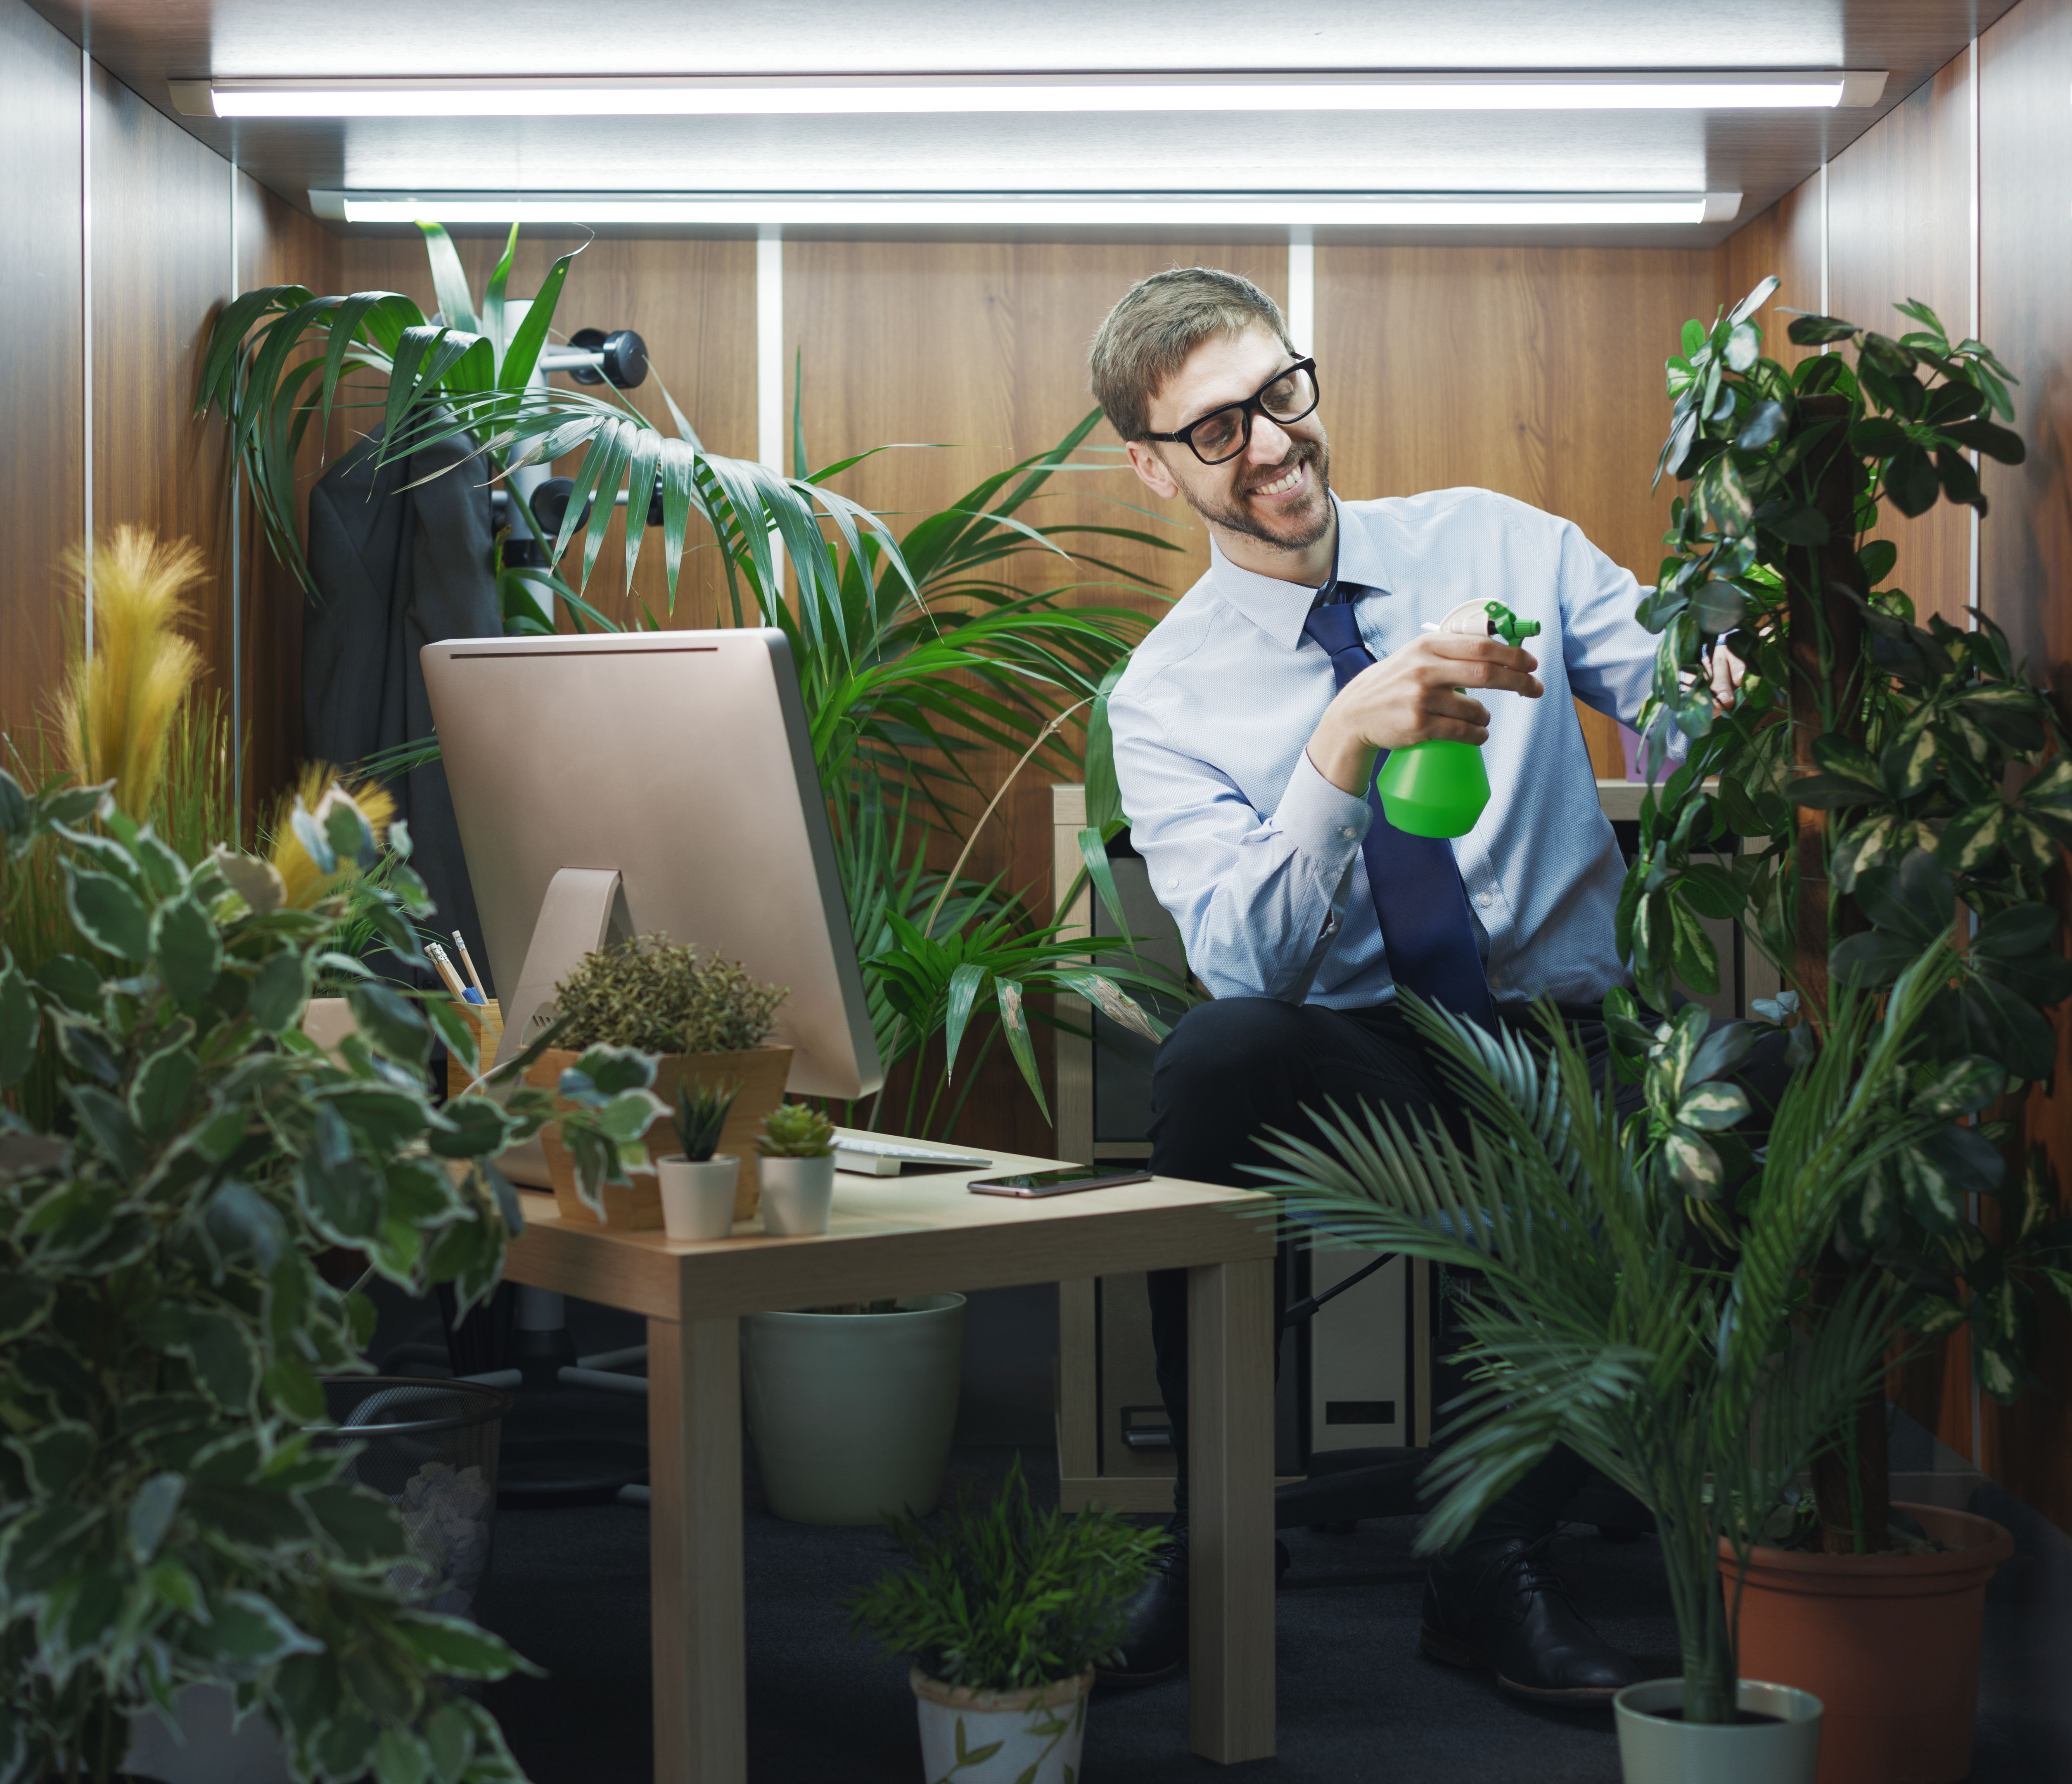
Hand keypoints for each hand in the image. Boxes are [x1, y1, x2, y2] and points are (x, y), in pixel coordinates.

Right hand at [1307, 633, 1542, 795]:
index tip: (1531, 664)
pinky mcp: (1419, 725)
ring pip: (1477, 708)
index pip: (1481, 646)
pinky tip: (1478, 734)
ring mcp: (1421, 698)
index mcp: (1427, 646)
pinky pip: (1463, 732)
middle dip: (1518, 681)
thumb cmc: (1392, 684)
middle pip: (1487, 672)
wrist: (1354, 714)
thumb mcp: (1415, 655)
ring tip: (1483, 719)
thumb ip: (1449, 650)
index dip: (1512, 655)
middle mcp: (1425, 669)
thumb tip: (1497, 650)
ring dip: (1487, 716)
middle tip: (1534, 689)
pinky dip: (1478, 734)